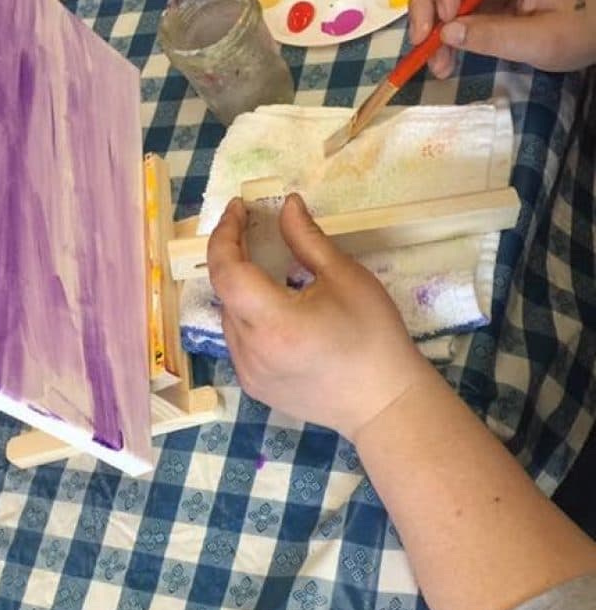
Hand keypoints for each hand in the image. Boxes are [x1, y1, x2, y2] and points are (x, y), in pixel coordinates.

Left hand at [207, 195, 432, 439]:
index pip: (226, 269)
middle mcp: (250, 350)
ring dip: (241, 290)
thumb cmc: (374, 336)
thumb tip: (286, 206)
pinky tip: (275, 312)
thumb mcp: (346, 277)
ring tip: (268, 273)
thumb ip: (306, 239)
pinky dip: (248, 318)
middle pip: (225, 291)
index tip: (239, 209)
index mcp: (274, 321)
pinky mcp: (253, 386)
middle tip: (254, 232)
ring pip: (229, 317)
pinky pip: (238, 342)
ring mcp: (248, 372)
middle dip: (234, 257)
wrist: (385, 403)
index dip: (226, 233)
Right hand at [409, 0, 595, 77]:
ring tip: (432, 60)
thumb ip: (494, 35)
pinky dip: (442, 32)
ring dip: (429, 21)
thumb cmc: (583, 30)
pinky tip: (443, 58)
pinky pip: (453, 7)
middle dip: (426, 2)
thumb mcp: (543, 40)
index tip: (442, 24)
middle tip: (420, 41)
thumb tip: (446, 33)